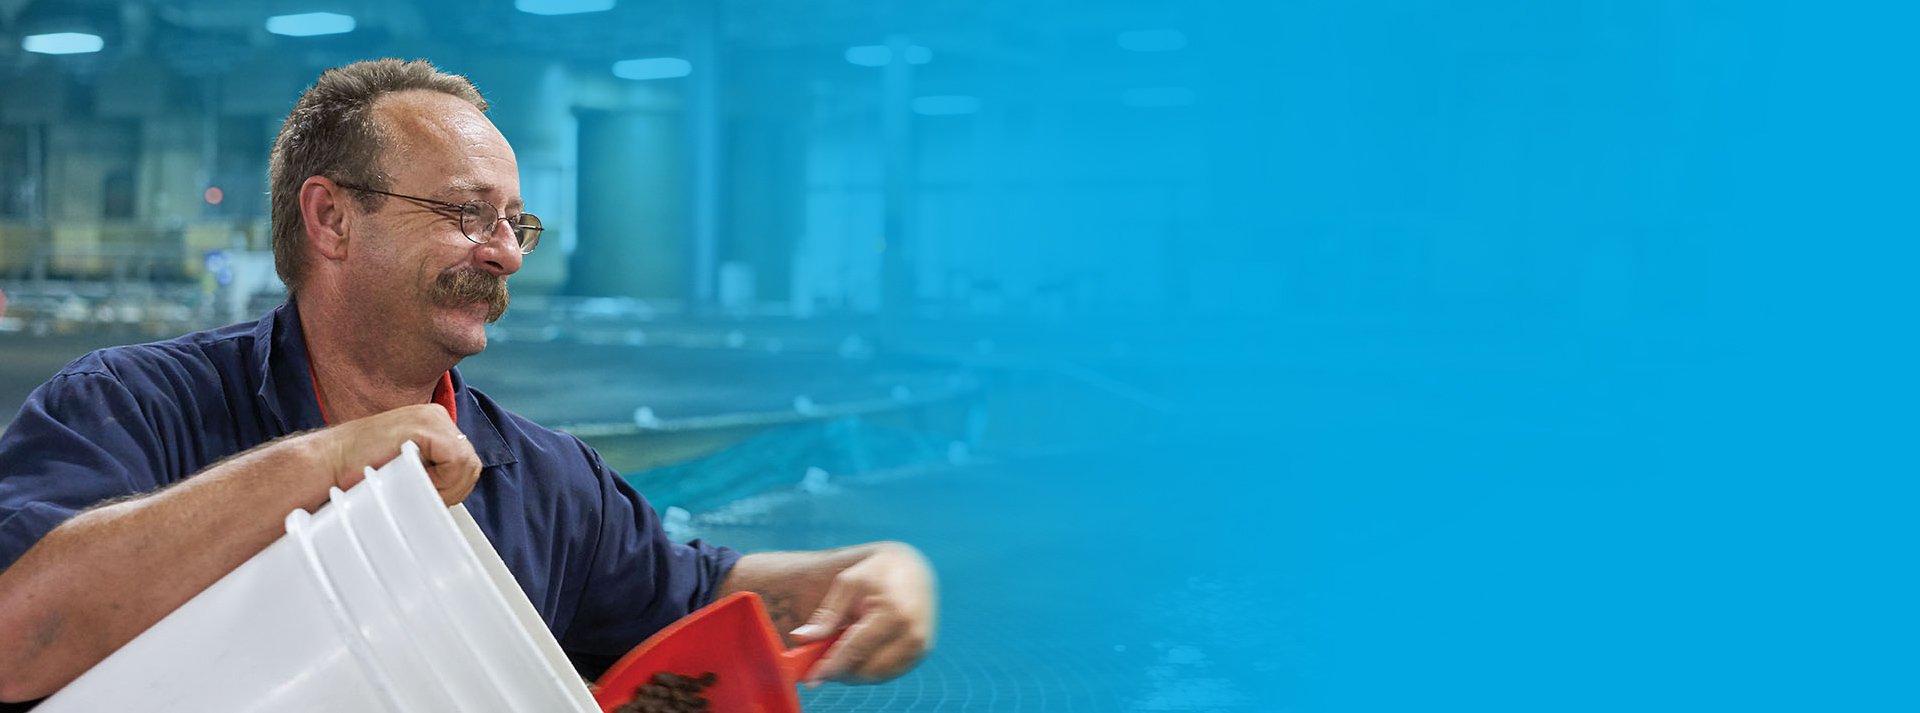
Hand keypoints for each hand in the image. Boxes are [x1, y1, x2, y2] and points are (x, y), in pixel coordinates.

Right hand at [310, 404, 481, 504]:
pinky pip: (455, 460)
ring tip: (413, 484)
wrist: (328, 462)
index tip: (428, 495)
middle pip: (471, 464)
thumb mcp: (407, 471)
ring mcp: (432, 418)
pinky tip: (412, 478)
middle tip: (421, 493)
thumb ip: (432, 474)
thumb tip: (455, 495)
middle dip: (451, 488)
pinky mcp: (425, 425)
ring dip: (444, 485)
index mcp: (434, 426)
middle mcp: (436, 417)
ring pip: (467, 464)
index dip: (452, 487)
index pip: (466, 463)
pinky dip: (439, 478)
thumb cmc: (359, 472)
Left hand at [788, 542, 936, 684]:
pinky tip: (859, 653)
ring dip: (854, 672)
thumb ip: (827, 614)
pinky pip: (889, 673)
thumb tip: (802, 638)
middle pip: (868, 669)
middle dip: (841, 672)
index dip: (831, 666)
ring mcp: (920, 646)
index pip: (856, 649)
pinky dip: (870, 669)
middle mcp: (912, 633)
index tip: (811, 677)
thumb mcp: (848, 584)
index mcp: (894, 612)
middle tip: (820, 665)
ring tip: (840, 652)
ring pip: (878, 676)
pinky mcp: (922, 653)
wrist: (915, 568)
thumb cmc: (878, 572)